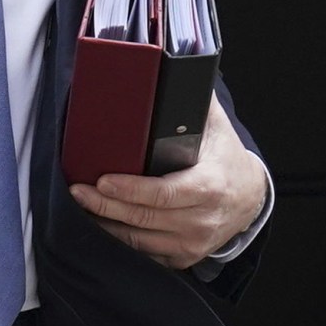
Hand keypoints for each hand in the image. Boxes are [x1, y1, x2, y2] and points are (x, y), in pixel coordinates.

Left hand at [70, 98, 268, 269]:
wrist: (248, 198)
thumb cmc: (224, 157)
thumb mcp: (216, 127)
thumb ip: (194, 101)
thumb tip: (169, 68)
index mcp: (210, 186)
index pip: (165, 194)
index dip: (130, 190)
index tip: (102, 180)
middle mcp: (202, 220)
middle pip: (144, 218)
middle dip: (105, 206)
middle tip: (77, 190)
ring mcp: (192, 243)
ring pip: (139, 240)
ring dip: (105, 225)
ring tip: (81, 205)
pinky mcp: (182, 257)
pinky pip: (144, 253)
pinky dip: (119, 240)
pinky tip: (100, 224)